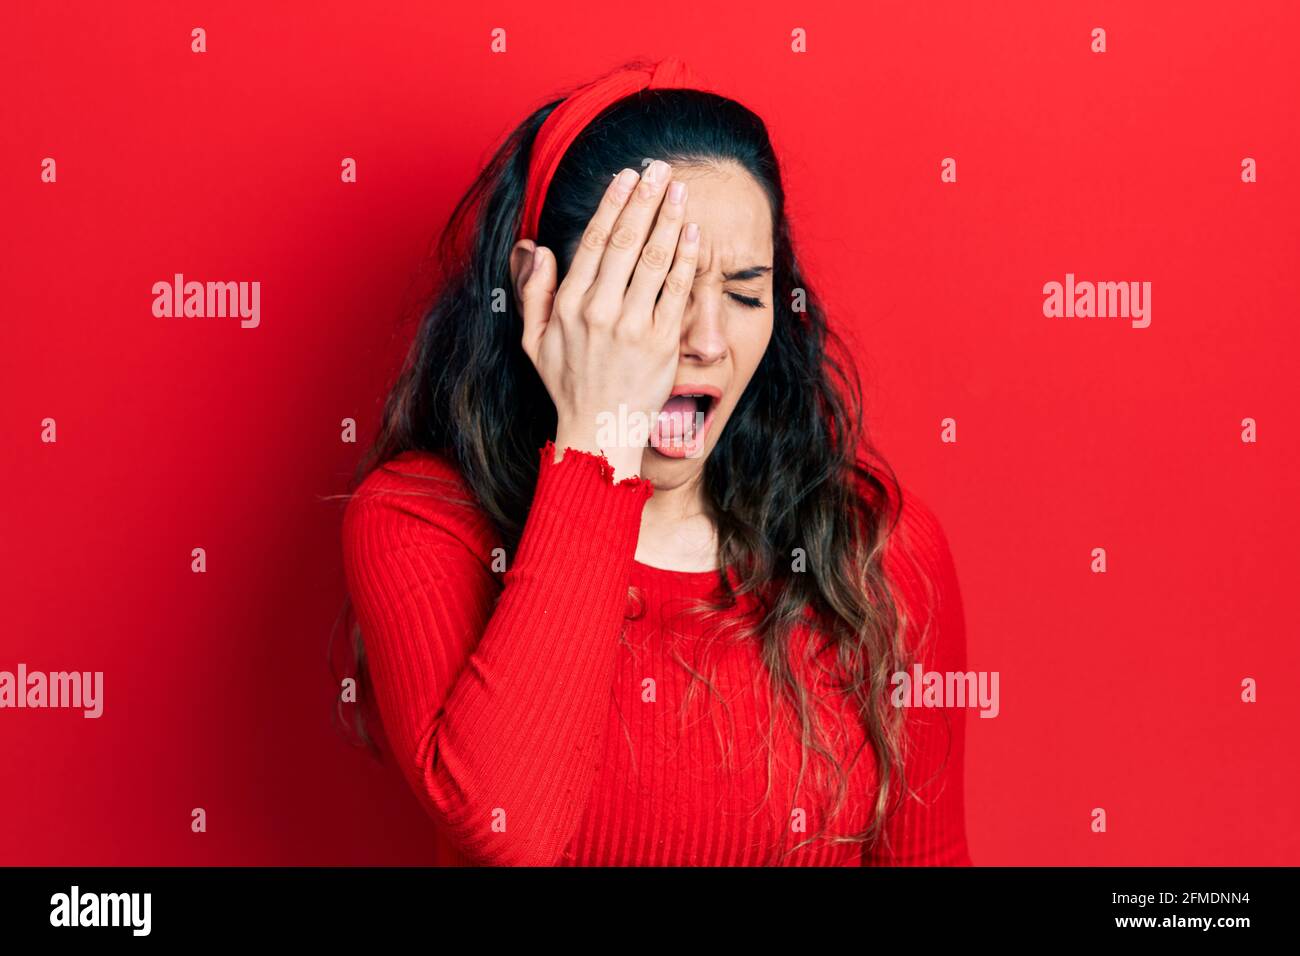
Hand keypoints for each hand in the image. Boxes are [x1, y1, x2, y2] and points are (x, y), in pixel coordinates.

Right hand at [517, 160, 699, 480]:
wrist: (598, 431)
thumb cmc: (568, 386)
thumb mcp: (533, 340)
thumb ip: (533, 291)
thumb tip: (537, 247)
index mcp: (570, 304)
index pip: (595, 241)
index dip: (612, 204)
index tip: (625, 177)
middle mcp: (600, 310)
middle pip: (627, 241)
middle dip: (644, 199)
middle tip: (658, 169)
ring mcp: (633, 326)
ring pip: (655, 259)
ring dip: (668, 219)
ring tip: (678, 190)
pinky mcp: (662, 343)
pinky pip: (677, 291)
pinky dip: (686, 259)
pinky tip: (693, 233)